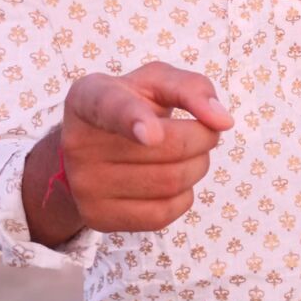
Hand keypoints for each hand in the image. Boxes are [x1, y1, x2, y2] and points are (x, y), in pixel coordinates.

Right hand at [60, 62, 233, 232]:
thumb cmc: (132, 105)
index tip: (152, 134)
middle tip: (203, 132)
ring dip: (198, 166)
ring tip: (187, 155)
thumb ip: (192, 88)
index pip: (113, 109)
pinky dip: (183, 196)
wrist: (92, 147)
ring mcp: (83, 185)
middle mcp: (78, 142)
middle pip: (167, 148)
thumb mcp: (156, 82)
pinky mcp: (97, 218)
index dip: (134, 120)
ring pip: (171, 182)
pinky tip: (172, 180)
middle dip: (202, 138)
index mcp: (89, 97)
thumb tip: (222, 121)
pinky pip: (163, 214)